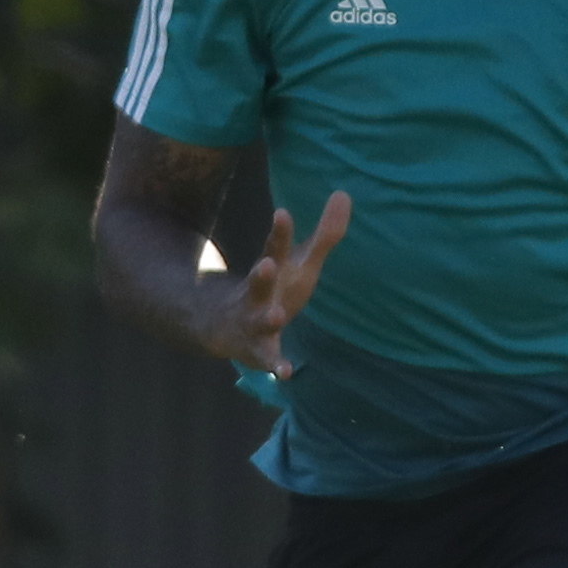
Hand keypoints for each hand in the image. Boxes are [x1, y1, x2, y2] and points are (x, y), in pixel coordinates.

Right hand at [199, 193, 352, 376]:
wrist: (222, 324)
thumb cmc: (274, 288)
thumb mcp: (298, 262)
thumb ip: (324, 234)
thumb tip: (345, 194)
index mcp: (272, 269)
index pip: (274, 248)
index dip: (279, 233)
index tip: (283, 214)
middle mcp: (259, 293)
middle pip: (260, 281)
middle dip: (262, 273)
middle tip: (267, 263)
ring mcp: (254, 322)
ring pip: (260, 319)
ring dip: (269, 317)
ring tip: (277, 314)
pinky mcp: (257, 351)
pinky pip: (267, 359)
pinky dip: (276, 365)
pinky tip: (287, 373)